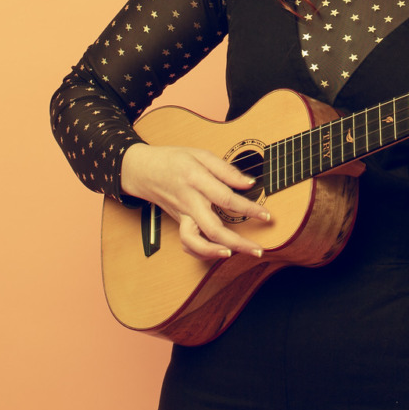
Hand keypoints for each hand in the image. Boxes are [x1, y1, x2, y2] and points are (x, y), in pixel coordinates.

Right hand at [119, 143, 271, 260]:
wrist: (142, 170)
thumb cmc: (173, 159)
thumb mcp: (200, 154)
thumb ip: (225, 169)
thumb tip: (249, 183)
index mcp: (196, 180)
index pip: (225, 199)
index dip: (248, 209)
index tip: (266, 216)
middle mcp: (189, 202)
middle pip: (212, 229)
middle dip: (237, 243)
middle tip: (258, 250)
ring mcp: (182, 215)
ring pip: (194, 242)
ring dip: (215, 253)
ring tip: (235, 255)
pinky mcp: (179, 223)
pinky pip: (187, 244)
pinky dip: (202, 252)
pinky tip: (220, 251)